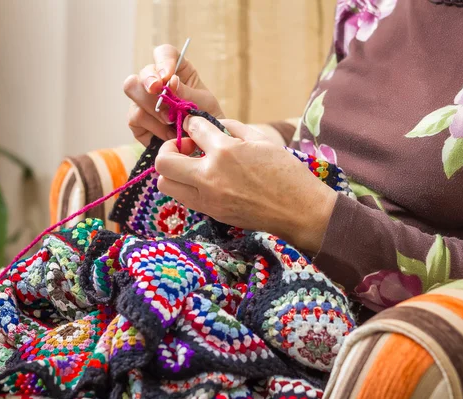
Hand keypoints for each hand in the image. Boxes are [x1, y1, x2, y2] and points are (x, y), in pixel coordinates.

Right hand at [123, 44, 224, 145]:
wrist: (205, 145)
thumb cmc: (207, 119)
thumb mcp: (204, 104)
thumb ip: (187, 93)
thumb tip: (170, 81)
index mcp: (176, 70)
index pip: (164, 53)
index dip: (163, 60)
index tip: (168, 76)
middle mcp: (156, 82)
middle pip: (142, 72)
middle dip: (149, 81)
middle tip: (159, 92)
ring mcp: (143, 100)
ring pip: (133, 92)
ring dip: (154, 109)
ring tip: (173, 123)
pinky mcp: (137, 121)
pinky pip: (135, 117)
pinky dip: (154, 128)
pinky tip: (168, 135)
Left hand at [155, 117, 337, 253]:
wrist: (298, 211)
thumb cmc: (286, 173)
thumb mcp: (263, 140)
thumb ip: (235, 128)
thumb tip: (217, 125)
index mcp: (225, 151)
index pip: (192, 128)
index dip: (192, 122)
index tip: (197, 124)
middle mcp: (209, 175)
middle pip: (163, 161)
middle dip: (169, 148)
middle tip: (187, 147)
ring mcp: (208, 198)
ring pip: (165, 184)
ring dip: (173, 171)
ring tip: (192, 166)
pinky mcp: (212, 213)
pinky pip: (184, 198)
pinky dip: (186, 186)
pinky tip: (205, 180)